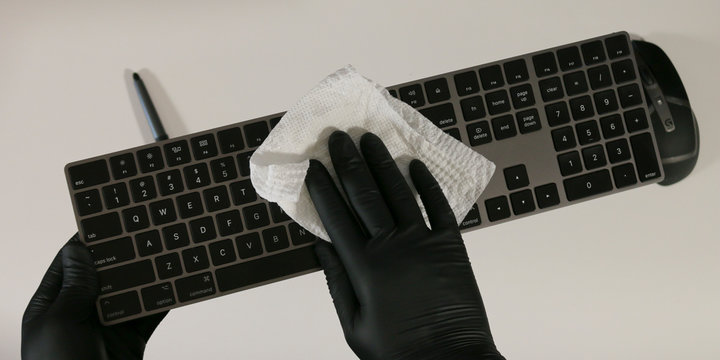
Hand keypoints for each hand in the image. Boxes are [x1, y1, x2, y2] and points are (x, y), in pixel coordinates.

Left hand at [22, 234, 166, 359]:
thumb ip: (75, 286)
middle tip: (147, 229)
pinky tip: (177, 281)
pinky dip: (163, 298)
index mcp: (52, 305)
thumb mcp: (60, 322)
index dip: (89, 240)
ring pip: (131, 291)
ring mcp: (107, 327)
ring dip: (147, 273)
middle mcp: (80, 312)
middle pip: (105, 274)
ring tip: (166, 249)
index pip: (71, 263)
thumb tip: (78, 248)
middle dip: (124, 254)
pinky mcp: (131, 340)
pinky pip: (149, 313)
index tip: (111, 218)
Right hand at [306, 131, 503, 359]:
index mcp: (363, 267)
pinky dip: (426, 184)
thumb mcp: (353, 324)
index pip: (336, 216)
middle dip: (348, 163)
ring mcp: (424, 242)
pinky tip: (415, 165)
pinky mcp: (451, 245)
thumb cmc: (397, 351)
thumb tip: (320, 246)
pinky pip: (438, 206)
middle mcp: (392, 246)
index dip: (322, 188)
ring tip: (369, 139)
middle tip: (338, 138)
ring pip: (398, 192)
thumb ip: (336, 281)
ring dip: (382, 163)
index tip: (312, 166)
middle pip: (365, 195)